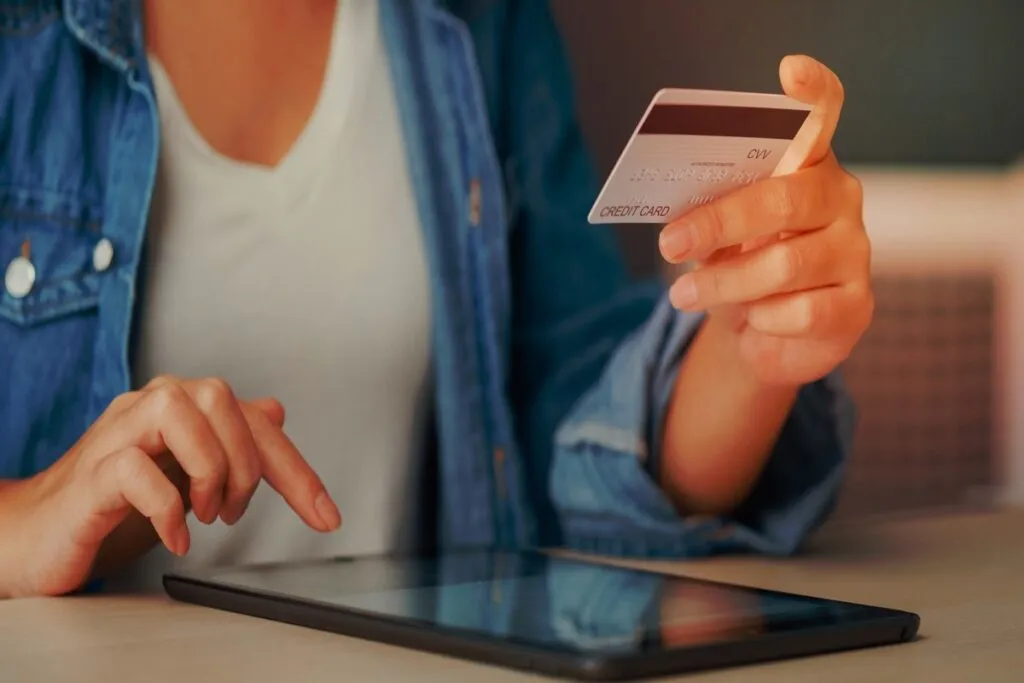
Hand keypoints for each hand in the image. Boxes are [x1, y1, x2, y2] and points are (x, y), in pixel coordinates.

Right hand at [0, 376, 340, 597]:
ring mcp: (115, 436)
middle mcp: (147, 409)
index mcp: (179, 408)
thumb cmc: (113, 504)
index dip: (296, 469)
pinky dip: (166, 507)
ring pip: (176, 410)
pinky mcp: (89, 476)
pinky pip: (132, 468)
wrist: (38, 535)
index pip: (252, 419)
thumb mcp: (186, 474)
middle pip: (219, 397)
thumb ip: (229, 442)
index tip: (326, 516)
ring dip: (207, 468)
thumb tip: (273, 410)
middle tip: (232, 510)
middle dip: (245, 462)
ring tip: (204, 513)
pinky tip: (175, 535)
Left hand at [658, 55, 871, 385]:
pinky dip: (761, 319)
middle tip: (669, 243)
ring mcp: (855, 252)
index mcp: (807, 165)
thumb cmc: (741, 265)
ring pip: (785, 264)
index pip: (821, 117)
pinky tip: (748, 320)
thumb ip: (709, 212)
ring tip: (683, 294)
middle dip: (718, 223)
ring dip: (724, 283)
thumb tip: (675, 220)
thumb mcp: (721, 235)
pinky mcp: (856, 306)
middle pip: (784, 201)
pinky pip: (801, 313)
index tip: (790, 70)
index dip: (811, 94)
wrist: (764, 334)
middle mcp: (840, 200)